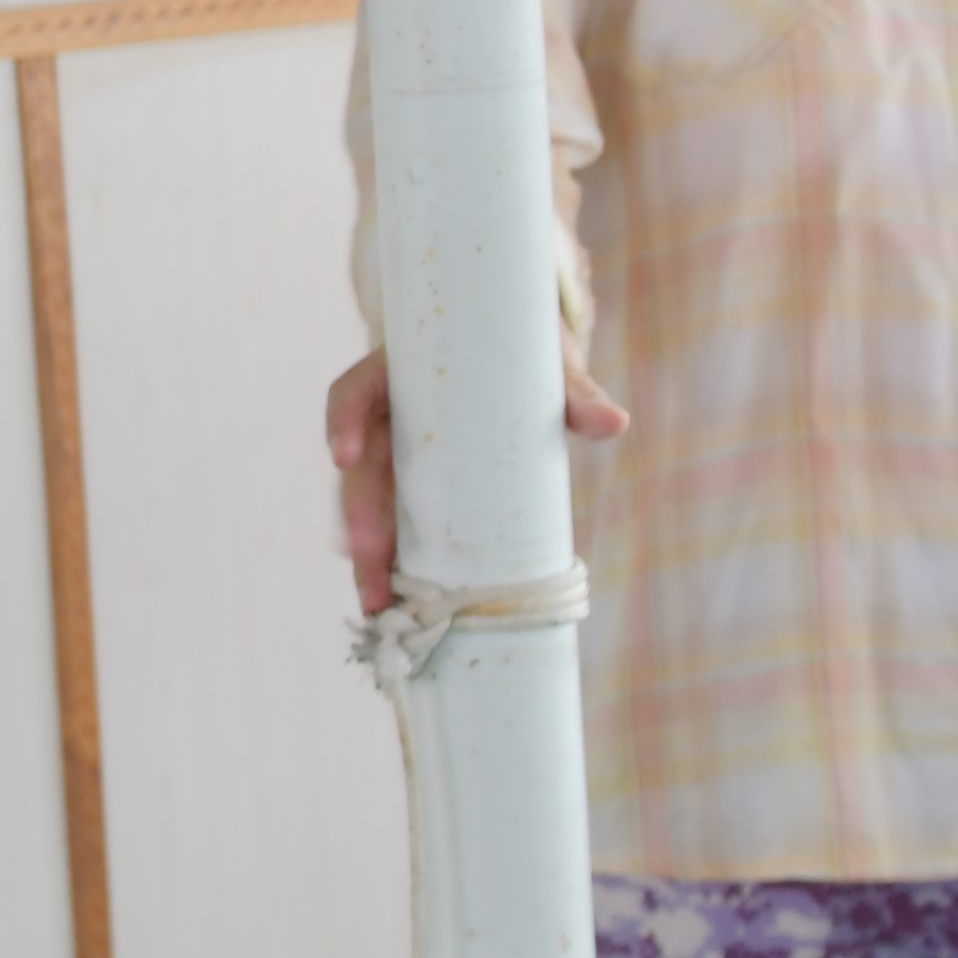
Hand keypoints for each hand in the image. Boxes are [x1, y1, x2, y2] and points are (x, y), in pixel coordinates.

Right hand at [324, 347, 631, 614]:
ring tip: (377, 602)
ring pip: (367, 503)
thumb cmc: (529, 354)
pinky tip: (391, 598)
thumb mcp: (549, 368)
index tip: (344, 456)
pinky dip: (387, 559)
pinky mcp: (414, 486)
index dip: (343, 422)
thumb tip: (614, 424)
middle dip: (359, 517)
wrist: (528, 358)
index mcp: (401, 374)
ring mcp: (398, 454)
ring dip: (366, 553)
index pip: (354, 392)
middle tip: (368, 563)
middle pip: (359, 467)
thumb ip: (577, 393)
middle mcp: (388, 417)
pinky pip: (391, 521)